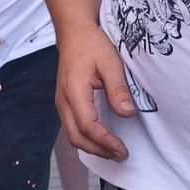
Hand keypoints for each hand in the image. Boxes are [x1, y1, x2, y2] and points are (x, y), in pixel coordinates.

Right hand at [55, 26, 135, 160]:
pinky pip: (73, 128)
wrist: (74, 33)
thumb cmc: (92, 44)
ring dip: (92, 148)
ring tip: (114, 152)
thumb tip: (127, 113)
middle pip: (76, 137)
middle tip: (121, 155)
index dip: (105, 141)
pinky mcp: (65, 104)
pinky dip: (87, 140)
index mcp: (73, 91)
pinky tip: (102, 141)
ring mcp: (62, 103)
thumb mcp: (110, 62)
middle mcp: (63, 101)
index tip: (122, 149)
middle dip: (99, 151)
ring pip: (72, 136)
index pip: (87, 125)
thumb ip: (118, 88)